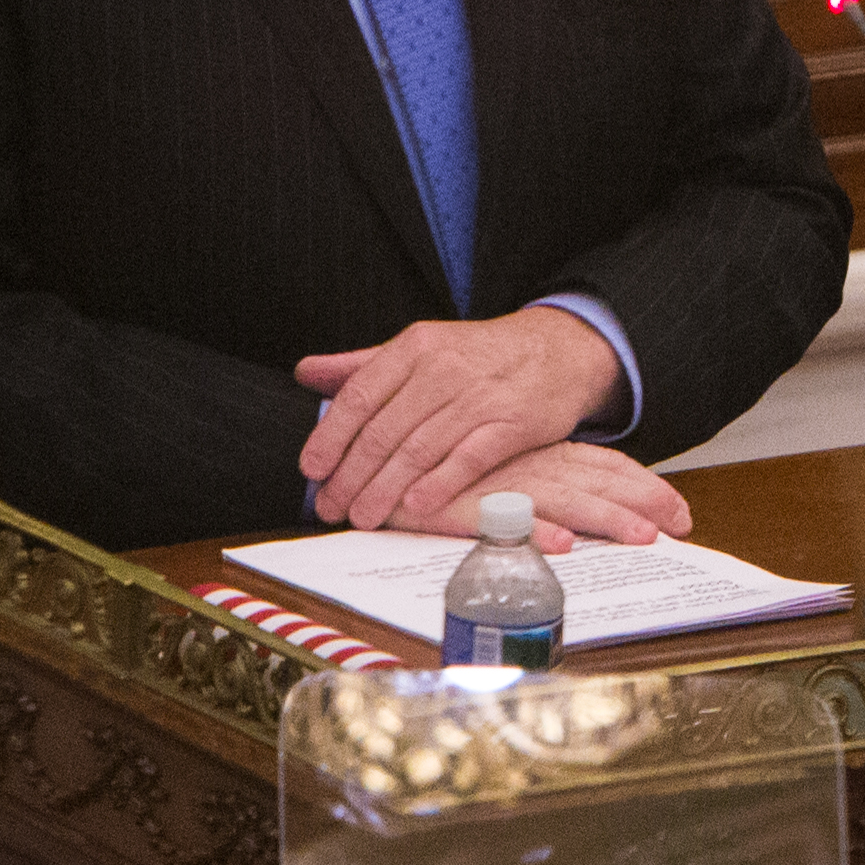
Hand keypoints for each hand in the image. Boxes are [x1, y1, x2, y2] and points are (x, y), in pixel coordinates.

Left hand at [294, 305, 622, 531]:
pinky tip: (415, 505)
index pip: (360, 395)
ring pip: (419, 449)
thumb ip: (363, 364)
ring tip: (363, 517)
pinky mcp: (513, 423)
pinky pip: (469, 457)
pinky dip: (439, 483)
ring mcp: (480, 396)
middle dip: (351, 475)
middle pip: (384, 430)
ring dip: (385, 489)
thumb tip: (305, 371)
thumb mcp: (422, 347)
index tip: (312, 470)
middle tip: (331, 507)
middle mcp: (444, 369)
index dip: (331, 436)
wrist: (559, 350)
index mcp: (415, 348)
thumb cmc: (480, 356)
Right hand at [436, 442, 691, 550]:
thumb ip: (542, 475)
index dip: (642, 487)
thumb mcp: (494, 469)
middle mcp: (522, 468)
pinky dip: (533, 532)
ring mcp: (492, 487)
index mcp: (536, 456)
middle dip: (640, 504)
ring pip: (559, 501)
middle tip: (681, 526)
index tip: (681, 513)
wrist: (360, 459)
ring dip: (603, 518)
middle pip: (594, 484)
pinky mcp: (456, 508)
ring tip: (642, 537)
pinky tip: (563, 545)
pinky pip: (502, 522)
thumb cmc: (435, 467)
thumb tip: (582, 515)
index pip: (601, 466)